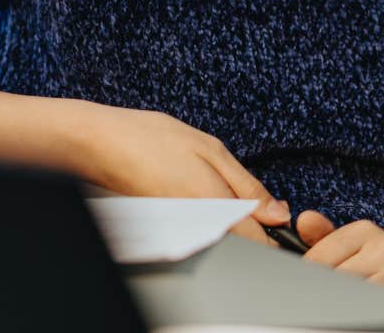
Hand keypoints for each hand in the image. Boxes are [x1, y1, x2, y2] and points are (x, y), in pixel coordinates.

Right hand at [76, 103, 289, 241]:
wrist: (104, 145)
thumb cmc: (153, 141)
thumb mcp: (212, 151)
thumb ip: (248, 186)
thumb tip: (277, 213)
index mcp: (214, 205)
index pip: (259, 241)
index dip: (276, 233)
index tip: (279, 216)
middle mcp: (198, 227)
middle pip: (242, 243)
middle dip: (256, 226)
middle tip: (245, 195)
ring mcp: (183, 231)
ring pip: (222, 238)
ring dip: (232, 220)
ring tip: (215, 186)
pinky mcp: (171, 230)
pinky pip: (202, 232)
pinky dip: (211, 217)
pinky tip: (199, 192)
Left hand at [297, 211, 383, 320]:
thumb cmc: (382, 267)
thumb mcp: (354, 247)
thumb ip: (325, 238)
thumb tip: (303, 221)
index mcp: (365, 231)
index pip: (320, 258)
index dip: (309, 279)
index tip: (310, 288)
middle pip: (337, 280)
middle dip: (330, 295)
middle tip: (330, 303)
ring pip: (358, 300)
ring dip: (352, 309)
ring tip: (353, 308)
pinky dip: (373, 317)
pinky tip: (373, 314)